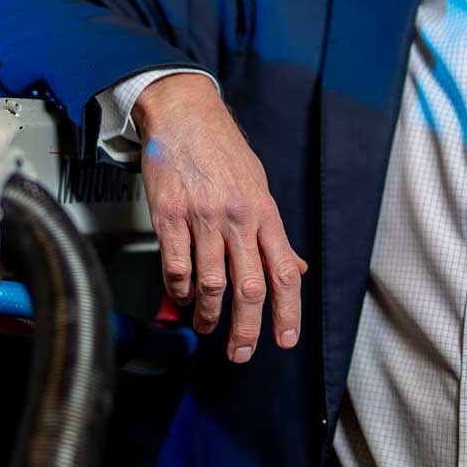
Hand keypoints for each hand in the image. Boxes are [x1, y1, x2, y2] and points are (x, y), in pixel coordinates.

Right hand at [133, 73, 307, 362]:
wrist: (185, 113)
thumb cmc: (222, 149)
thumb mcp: (259, 186)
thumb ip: (274, 232)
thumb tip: (296, 269)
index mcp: (264, 212)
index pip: (284, 271)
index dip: (287, 312)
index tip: (285, 340)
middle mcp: (238, 218)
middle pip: (249, 287)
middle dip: (247, 329)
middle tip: (240, 354)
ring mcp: (203, 217)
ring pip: (211, 283)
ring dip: (208, 314)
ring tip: (206, 326)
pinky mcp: (169, 215)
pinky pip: (176, 265)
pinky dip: (178, 290)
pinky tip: (180, 298)